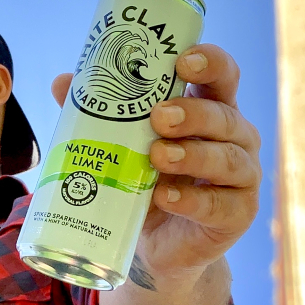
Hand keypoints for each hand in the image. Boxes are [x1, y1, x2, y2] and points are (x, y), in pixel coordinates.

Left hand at [50, 44, 260, 285]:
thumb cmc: (146, 179)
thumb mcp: (123, 143)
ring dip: (192, 155)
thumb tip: (62, 82)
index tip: (182, 61)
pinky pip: (220, 205)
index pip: (222, 76)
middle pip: (224, 116)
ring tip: (157, 156)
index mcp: (212, 108)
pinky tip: (165, 197)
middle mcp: (235, 137)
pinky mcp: (238, 214)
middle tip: (159, 116)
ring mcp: (242, 177)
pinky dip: (191, 200)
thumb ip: (100, 113)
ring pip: (226, 159)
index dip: (209, 62)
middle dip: (193, 113)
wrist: (157, 243)